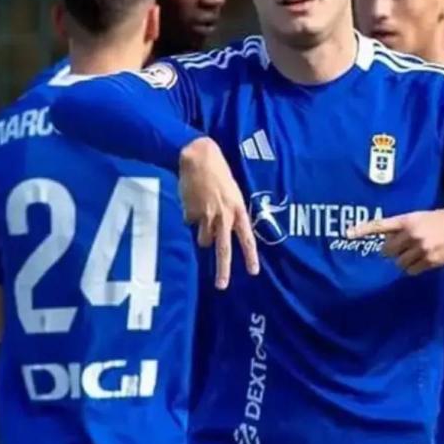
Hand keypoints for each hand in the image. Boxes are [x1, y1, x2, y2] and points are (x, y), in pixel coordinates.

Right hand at [178, 137, 259, 288]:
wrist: (197, 157)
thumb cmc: (218, 171)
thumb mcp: (232, 191)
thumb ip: (230, 212)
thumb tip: (221, 232)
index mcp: (238, 209)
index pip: (247, 237)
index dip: (250, 255)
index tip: (253, 271)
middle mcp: (223, 216)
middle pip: (223, 249)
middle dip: (223, 269)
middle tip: (222, 286)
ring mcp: (206, 216)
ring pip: (203, 239)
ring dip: (203, 233)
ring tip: (202, 212)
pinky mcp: (190, 213)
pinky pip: (190, 223)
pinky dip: (190, 217)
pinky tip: (192, 201)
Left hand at [345, 204, 443, 274]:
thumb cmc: (438, 219)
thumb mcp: (419, 217)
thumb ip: (402, 228)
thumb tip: (386, 244)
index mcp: (407, 220)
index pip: (380, 225)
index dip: (363, 229)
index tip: (347, 233)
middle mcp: (412, 233)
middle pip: (388, 251)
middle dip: (392, 252)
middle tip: (402, 248)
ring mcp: (421, 248)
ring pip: (400, 263)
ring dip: (404, 261)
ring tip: (416, 252)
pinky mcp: (430, 260)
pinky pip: (412, 270)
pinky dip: (414, 267)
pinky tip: (424, 259)